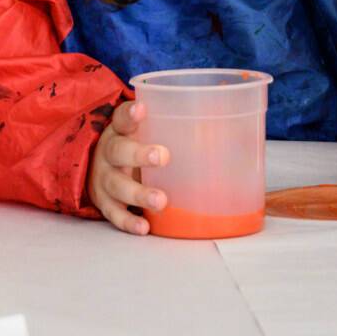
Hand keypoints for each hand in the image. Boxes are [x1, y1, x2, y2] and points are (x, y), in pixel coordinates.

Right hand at [89, 101, 169, 235]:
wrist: (96, 170)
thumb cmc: (134, 147)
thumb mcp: (146, 133)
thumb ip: (179, 129)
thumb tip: (241, 132)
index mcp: (120, 132)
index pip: (121, 118)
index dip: (131, 113)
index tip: (143, 108)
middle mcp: (109, 153)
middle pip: (118, 150)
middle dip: (140, 154)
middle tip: (163, 156)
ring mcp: (104, 179)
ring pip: (117, 185)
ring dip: (139, 193)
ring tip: (161, 200)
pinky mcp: (104, 203)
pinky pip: (114, 214)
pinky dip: (128, 221)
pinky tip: (144, 227)